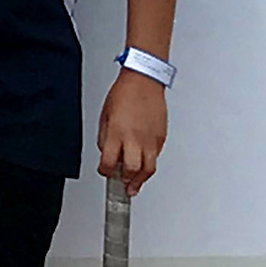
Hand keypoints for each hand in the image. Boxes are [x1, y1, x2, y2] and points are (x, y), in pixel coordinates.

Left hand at [98, 71, 167, 190]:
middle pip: (131, 170)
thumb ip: (105, 137)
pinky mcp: (161, 138)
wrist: (143, 80)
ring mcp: (150, 139)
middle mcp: (134, 138)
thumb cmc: (123, 94)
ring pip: (148, 169)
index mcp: (117, 132)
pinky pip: (156, 157)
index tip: (104, 173)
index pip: (108, 162)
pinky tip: (143, 165)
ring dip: (140, 180)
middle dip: (125, 181)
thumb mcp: (105, 115)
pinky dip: (149, 164)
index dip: (104, 171)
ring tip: (134, 186)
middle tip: (122, 186)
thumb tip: (105, 153)